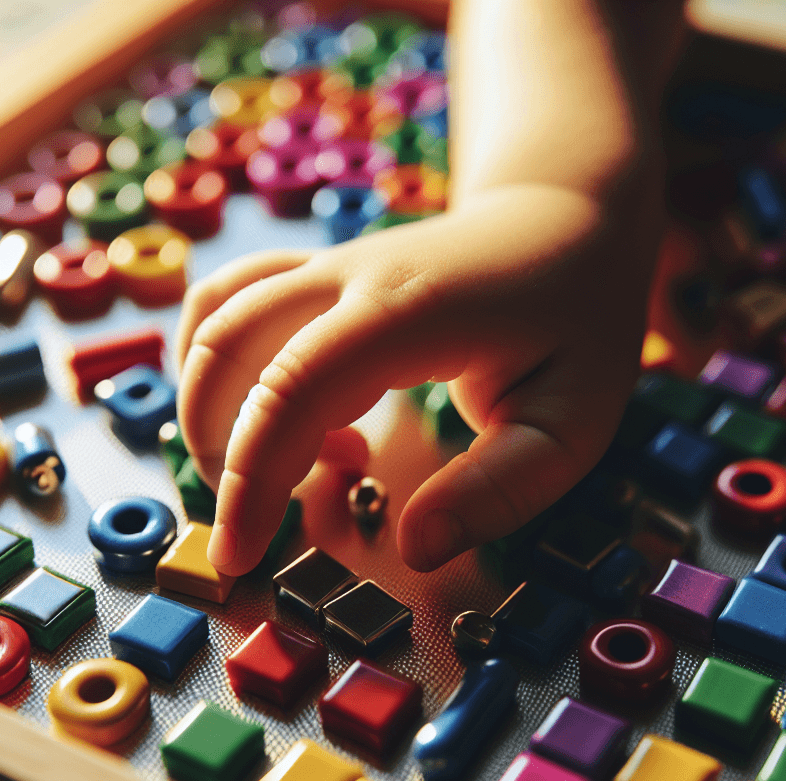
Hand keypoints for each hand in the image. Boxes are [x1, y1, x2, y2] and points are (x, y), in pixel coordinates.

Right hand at [175, 181, 655, 576]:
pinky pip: (228, 304)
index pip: (292, 391)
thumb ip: (499, 489)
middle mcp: (346, 275)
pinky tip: (285, 419)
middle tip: (252, 526)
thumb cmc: (575, 321)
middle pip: (225, 345)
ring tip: (275, 472)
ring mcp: (324, 265)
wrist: (562, 217)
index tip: (241, 557)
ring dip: (210, 406)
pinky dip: (223, 368)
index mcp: (405, 311)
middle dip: (213, 448)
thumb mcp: (572, 422)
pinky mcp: (315, 272)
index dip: (250, 480)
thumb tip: (417, 550)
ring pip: (213, 318)